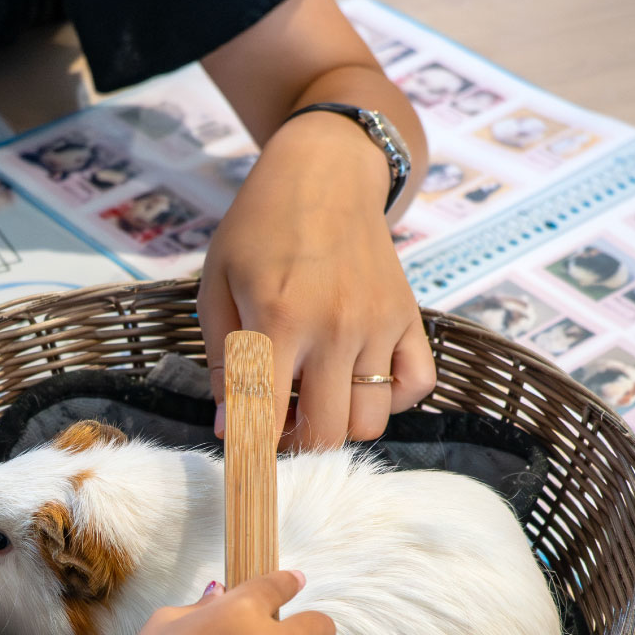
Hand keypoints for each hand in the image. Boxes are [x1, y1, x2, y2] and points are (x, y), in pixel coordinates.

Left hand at [198, 111, 435, 448]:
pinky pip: (417, 388)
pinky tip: (358, 381)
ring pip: (369, 421)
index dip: (249, 452)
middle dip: (295, 447)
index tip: (240, 462)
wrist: (326, 171)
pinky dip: (391, 401)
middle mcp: (336, 327)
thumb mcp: (216, 283)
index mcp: (278, 318)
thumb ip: (222, 360)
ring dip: (338, 426)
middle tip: (276, 424)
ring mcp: (379, 324)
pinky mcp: (410, 318)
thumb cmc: (259, 227)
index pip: (265, 415)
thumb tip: (228, 428)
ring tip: (313, 399)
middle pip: (326, 434)